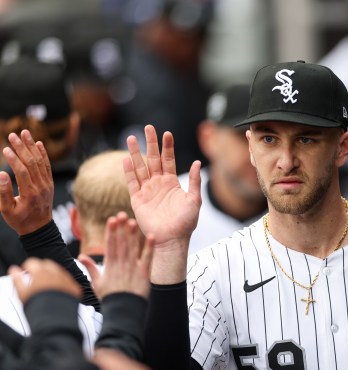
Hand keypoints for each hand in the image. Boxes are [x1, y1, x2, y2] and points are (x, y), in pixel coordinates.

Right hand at [0, 130, 53, 234]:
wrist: (40, 228)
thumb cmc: (20, 220)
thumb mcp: (7, 210)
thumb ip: (4, 192)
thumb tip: (1, 174)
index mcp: (30, 193)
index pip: (22, 171)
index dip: (14, 159)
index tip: (5, 148)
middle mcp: (41, 186)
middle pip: (32, 163)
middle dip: (22, 147)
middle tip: (13, 134)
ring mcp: (47, 184)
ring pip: (41, 162)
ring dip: (32, 146)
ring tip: (25, 133)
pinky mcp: (50, 183)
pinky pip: (48, 166)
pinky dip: (43, 154)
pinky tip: (38, 143)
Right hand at [10, 258, 81, 303]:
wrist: (55, 320)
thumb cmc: (37, 308)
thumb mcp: (22, 294)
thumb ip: (18, 280)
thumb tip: (15, 271)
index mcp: (41, 274)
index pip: (33, 262)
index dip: (28, 267)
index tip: (26, 272)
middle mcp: (55, 274)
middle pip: (47, 264)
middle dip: (41, 268)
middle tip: (36, 277)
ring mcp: (67, 280)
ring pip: (59, 271)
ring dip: (53, 274)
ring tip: (47, 284)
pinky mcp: (75, 287)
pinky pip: (69, 280)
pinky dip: (62, 282)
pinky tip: (58, 289)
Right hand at [78, 212, 154, 299]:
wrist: (123, 310)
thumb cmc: (110, 297)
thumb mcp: (97, 283)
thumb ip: (91, 268)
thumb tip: (81, 256)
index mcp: (110, 266)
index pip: (110, 245)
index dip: (111, 232)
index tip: (111, 219)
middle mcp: (121, 264)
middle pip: (121, 244)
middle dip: (121, 229)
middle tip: (121, 214)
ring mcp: (133, 268)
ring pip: (133, 248)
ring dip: (133, 235)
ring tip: (133, 221)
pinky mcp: (144, 273)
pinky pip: (148, 258)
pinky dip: (150, 247)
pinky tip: (152, 236)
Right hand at [124, 125, 201, 246]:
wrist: (172, 239)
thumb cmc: (185, 222)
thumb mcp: (194, 200)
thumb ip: (194, 181)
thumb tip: (197, 162)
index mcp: (171, 182)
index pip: (168, 160)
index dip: (167, 147)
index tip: (167, 133)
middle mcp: (158, 184)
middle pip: (153, 159)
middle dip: (150, 143)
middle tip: (148, 127)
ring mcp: (146, 190)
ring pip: (140, 167)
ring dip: (136, 153)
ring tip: (132, 137)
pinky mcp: (137, 200)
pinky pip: (132, 182)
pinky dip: (129, 171)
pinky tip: (126, 159)